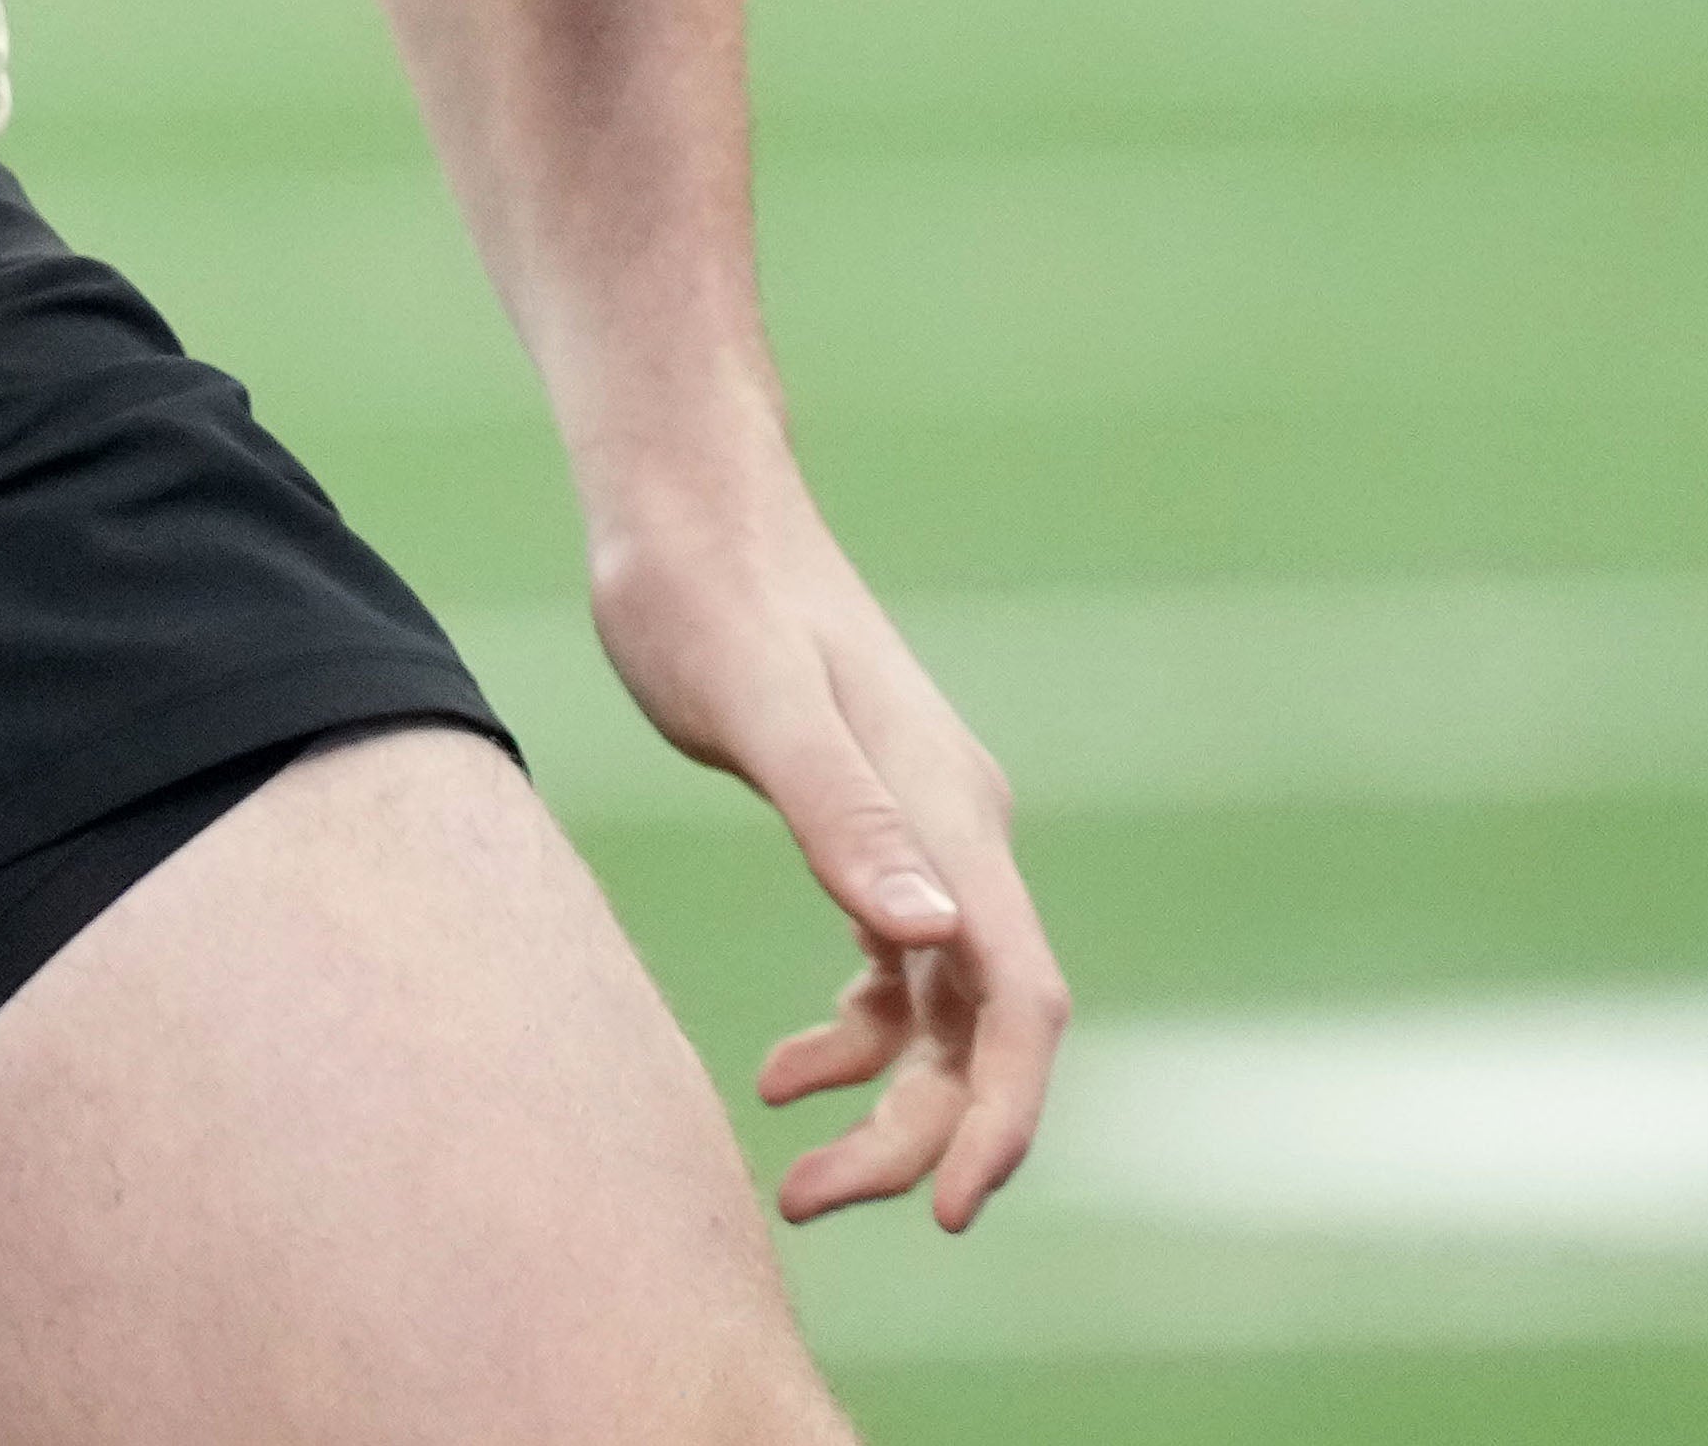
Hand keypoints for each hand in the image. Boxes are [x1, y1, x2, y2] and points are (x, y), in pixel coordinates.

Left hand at [588, 498, 1066, 1227]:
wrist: (687, 498)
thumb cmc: (704, 589)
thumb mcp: (757, 704)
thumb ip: (841, 816)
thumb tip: (931, 931)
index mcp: (952, 812)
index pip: (1020, 999)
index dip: (1002, 1115)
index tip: (948, 1210)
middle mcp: (960, 828)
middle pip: (985, 1028)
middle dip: (920, 1134)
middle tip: (807, 1201)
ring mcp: (923, 829)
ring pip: (944, 1013)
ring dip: (887, 1102)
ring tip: (792, 1172)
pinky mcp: (873, 825)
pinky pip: (902, 970)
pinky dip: (859, 1037)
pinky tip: (783, 1072)